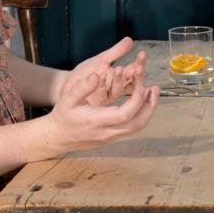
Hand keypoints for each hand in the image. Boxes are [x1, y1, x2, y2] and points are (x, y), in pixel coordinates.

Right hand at [44, 50, 159, 153]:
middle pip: (137, 124)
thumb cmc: (63, 116)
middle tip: (155, 88)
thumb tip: (98, 75)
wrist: (58, 137)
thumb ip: (82, 87)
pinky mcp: (113, 137)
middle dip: (150, 106)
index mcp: (97, 121)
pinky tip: (142, 101)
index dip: (137, 101)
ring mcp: (111, 137)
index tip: (142, 85)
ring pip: (137, 127)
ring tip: (152, 92)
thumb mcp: (67, 98)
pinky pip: (132, 128)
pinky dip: (141, 114)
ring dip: (148, 110)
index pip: (125, 114)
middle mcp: (107, 132)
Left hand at [60, 38, 146, 105]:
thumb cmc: (85, 73)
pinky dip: (102, 85)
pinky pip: (101, 94)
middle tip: (136, 66)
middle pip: (132, 84)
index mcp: (120, 78)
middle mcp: (116, 88)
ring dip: (119, 80)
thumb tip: (130, 40)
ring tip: (119, 69)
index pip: (134, 72)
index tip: (142, 54)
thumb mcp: (101, 59)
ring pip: (118, 90)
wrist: (67, 85)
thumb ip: (116, 51)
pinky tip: (101, 76)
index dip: (139, 64)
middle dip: (135, 75)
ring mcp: (106, 95)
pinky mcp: (96, 101)